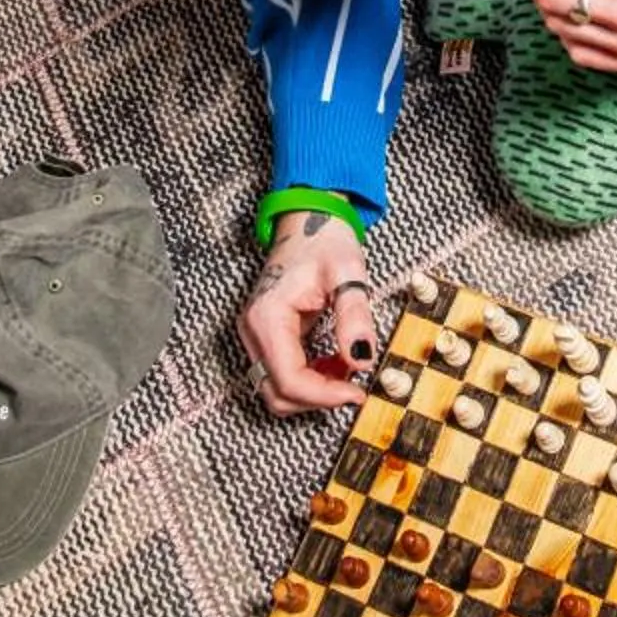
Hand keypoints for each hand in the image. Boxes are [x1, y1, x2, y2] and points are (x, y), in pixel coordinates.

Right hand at [236, 209, 378, 417]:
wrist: (310, 219)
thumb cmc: (325, 239)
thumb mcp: (347, 272)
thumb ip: (354, 315)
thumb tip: (362, 359)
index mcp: (268, 316)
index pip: (289, 379)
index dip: (325, 396)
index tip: (357, 392)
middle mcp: (253, 330)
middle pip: (278, 393)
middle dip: (319, 398)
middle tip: (355, 385)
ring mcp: (256, 336)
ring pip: (277, 389)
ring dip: (314, 391)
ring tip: (346, 369)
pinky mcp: (265, 338)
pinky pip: (282, 374)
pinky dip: (310, 379)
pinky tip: (335, 362)